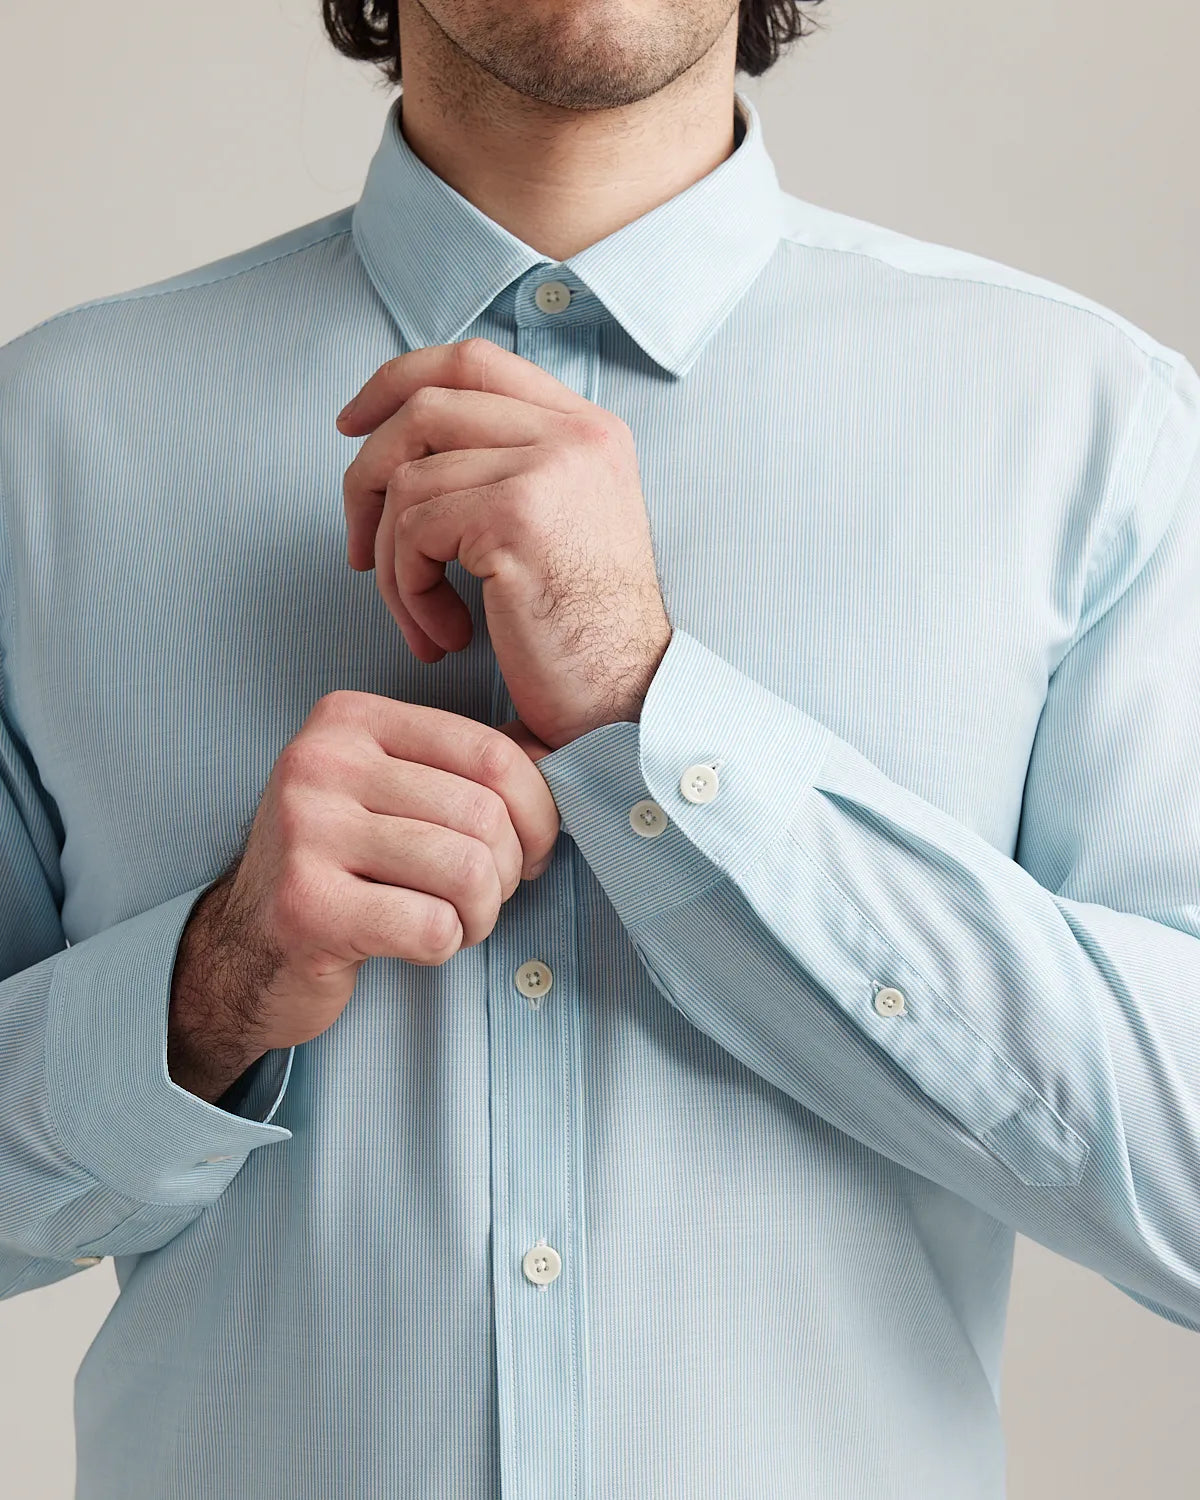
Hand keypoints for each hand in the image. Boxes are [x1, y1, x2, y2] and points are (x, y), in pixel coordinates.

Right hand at [166, 694, 560, 1100]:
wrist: (247, 948)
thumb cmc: (342, 867)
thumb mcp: (394, 792)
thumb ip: (467, 767)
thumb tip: (562, 753)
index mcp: (350, 719)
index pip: (490, 753)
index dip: (538, 810)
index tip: (532, 848)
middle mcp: (320, 762)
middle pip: (484, 816)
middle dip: (507, 871)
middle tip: (485, 896)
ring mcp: (305, 832)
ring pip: (467, 872)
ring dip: (480, 913)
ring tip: (456, 920)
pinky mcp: (306, 907)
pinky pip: (431, 927)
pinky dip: (444, 945)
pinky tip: (415, 941)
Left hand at [337, 337, 672, 750]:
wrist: (629, 698)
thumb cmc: (585, 634)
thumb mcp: (560, 525)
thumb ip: (506, 470)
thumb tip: (402, 450)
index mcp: (586, 428)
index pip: (471, 362)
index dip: (396, 381)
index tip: (353, 426)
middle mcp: (574, 434)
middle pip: (424, 407)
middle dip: (366, 476)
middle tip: (361, 550)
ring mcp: (548, 468)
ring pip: (407, 480)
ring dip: (393, 563)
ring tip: (424, 620)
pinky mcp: (516, 516)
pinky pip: (413, 532)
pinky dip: (409, 593)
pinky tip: (446, 634)